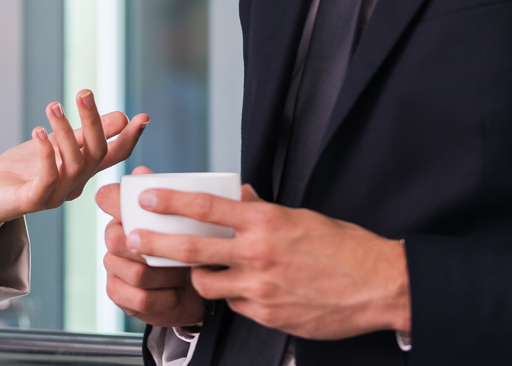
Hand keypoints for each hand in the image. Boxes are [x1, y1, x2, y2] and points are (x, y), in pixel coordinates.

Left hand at [0, 90, 148, 247]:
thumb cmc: (23, 170)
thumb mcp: (58, 144)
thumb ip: (86, 134)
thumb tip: (122, 117)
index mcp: (84, 171)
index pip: (113, 155)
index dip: (129, 138)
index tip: (143, 117)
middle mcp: (75, 185)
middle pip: (95, 154)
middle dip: (93, 123)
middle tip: (84, 93)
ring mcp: (56, 196)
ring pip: (74, 164)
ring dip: (65, 133)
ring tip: (53, 107)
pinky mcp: (34, 201)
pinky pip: (48, 178)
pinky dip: (46, 153)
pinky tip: (39, 131)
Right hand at [96, 167, 207, 326]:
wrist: (192, 291)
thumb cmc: (186, 249)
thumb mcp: (184, 222)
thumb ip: (170, 196)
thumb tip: (142, 171)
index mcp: (125, 214)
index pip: (107, 198)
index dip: (116, 200)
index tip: (145, 202)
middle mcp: (113, 238)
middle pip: (117, 239)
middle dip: (155, 249)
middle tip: (183, 251)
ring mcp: (113, 267)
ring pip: (136, 271)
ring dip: (166, 275)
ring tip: (183, 274)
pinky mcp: (117, 294)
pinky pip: (140, 297)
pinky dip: (165, 297)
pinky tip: (175, 293)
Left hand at [124, 184, 409, 339]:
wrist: (379, 285)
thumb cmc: (342, 246)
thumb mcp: (300, 217)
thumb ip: (262, 210)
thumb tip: (236, 198)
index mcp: (266, 221)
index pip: (207, 206)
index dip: (171, 201)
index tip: (146, 196)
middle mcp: (258, 253)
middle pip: (192, 247)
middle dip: (157, 243)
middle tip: (132, 239)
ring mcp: (261, 287)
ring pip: (207, 282)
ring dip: (199, 276)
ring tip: (201, 269)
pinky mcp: (268, 315)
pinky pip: (235, 304)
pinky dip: (234, 296)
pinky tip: (247, 290)